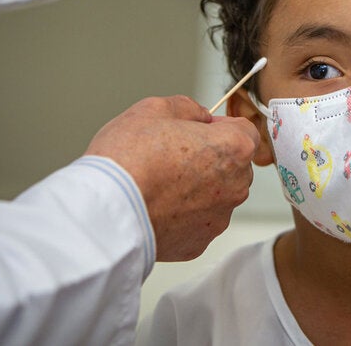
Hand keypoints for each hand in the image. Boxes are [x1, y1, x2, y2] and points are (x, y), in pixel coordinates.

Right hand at [84, 95, 258, 260]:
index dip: (221, 127)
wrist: (106, 211)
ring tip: (159, 183)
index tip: (199, 129)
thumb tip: (201, 116)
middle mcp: (236, 185)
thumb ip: (189, 108)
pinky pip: (197, 222)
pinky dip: (182, 215)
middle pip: (233, 166)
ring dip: (198, 188)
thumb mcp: (155, 109)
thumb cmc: (128, 159)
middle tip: (172, 156)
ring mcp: (219, 217)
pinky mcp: (199, 242)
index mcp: (234, 148)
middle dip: (210, 158)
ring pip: (217, 196)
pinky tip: (156, 206)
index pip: (245, 131)